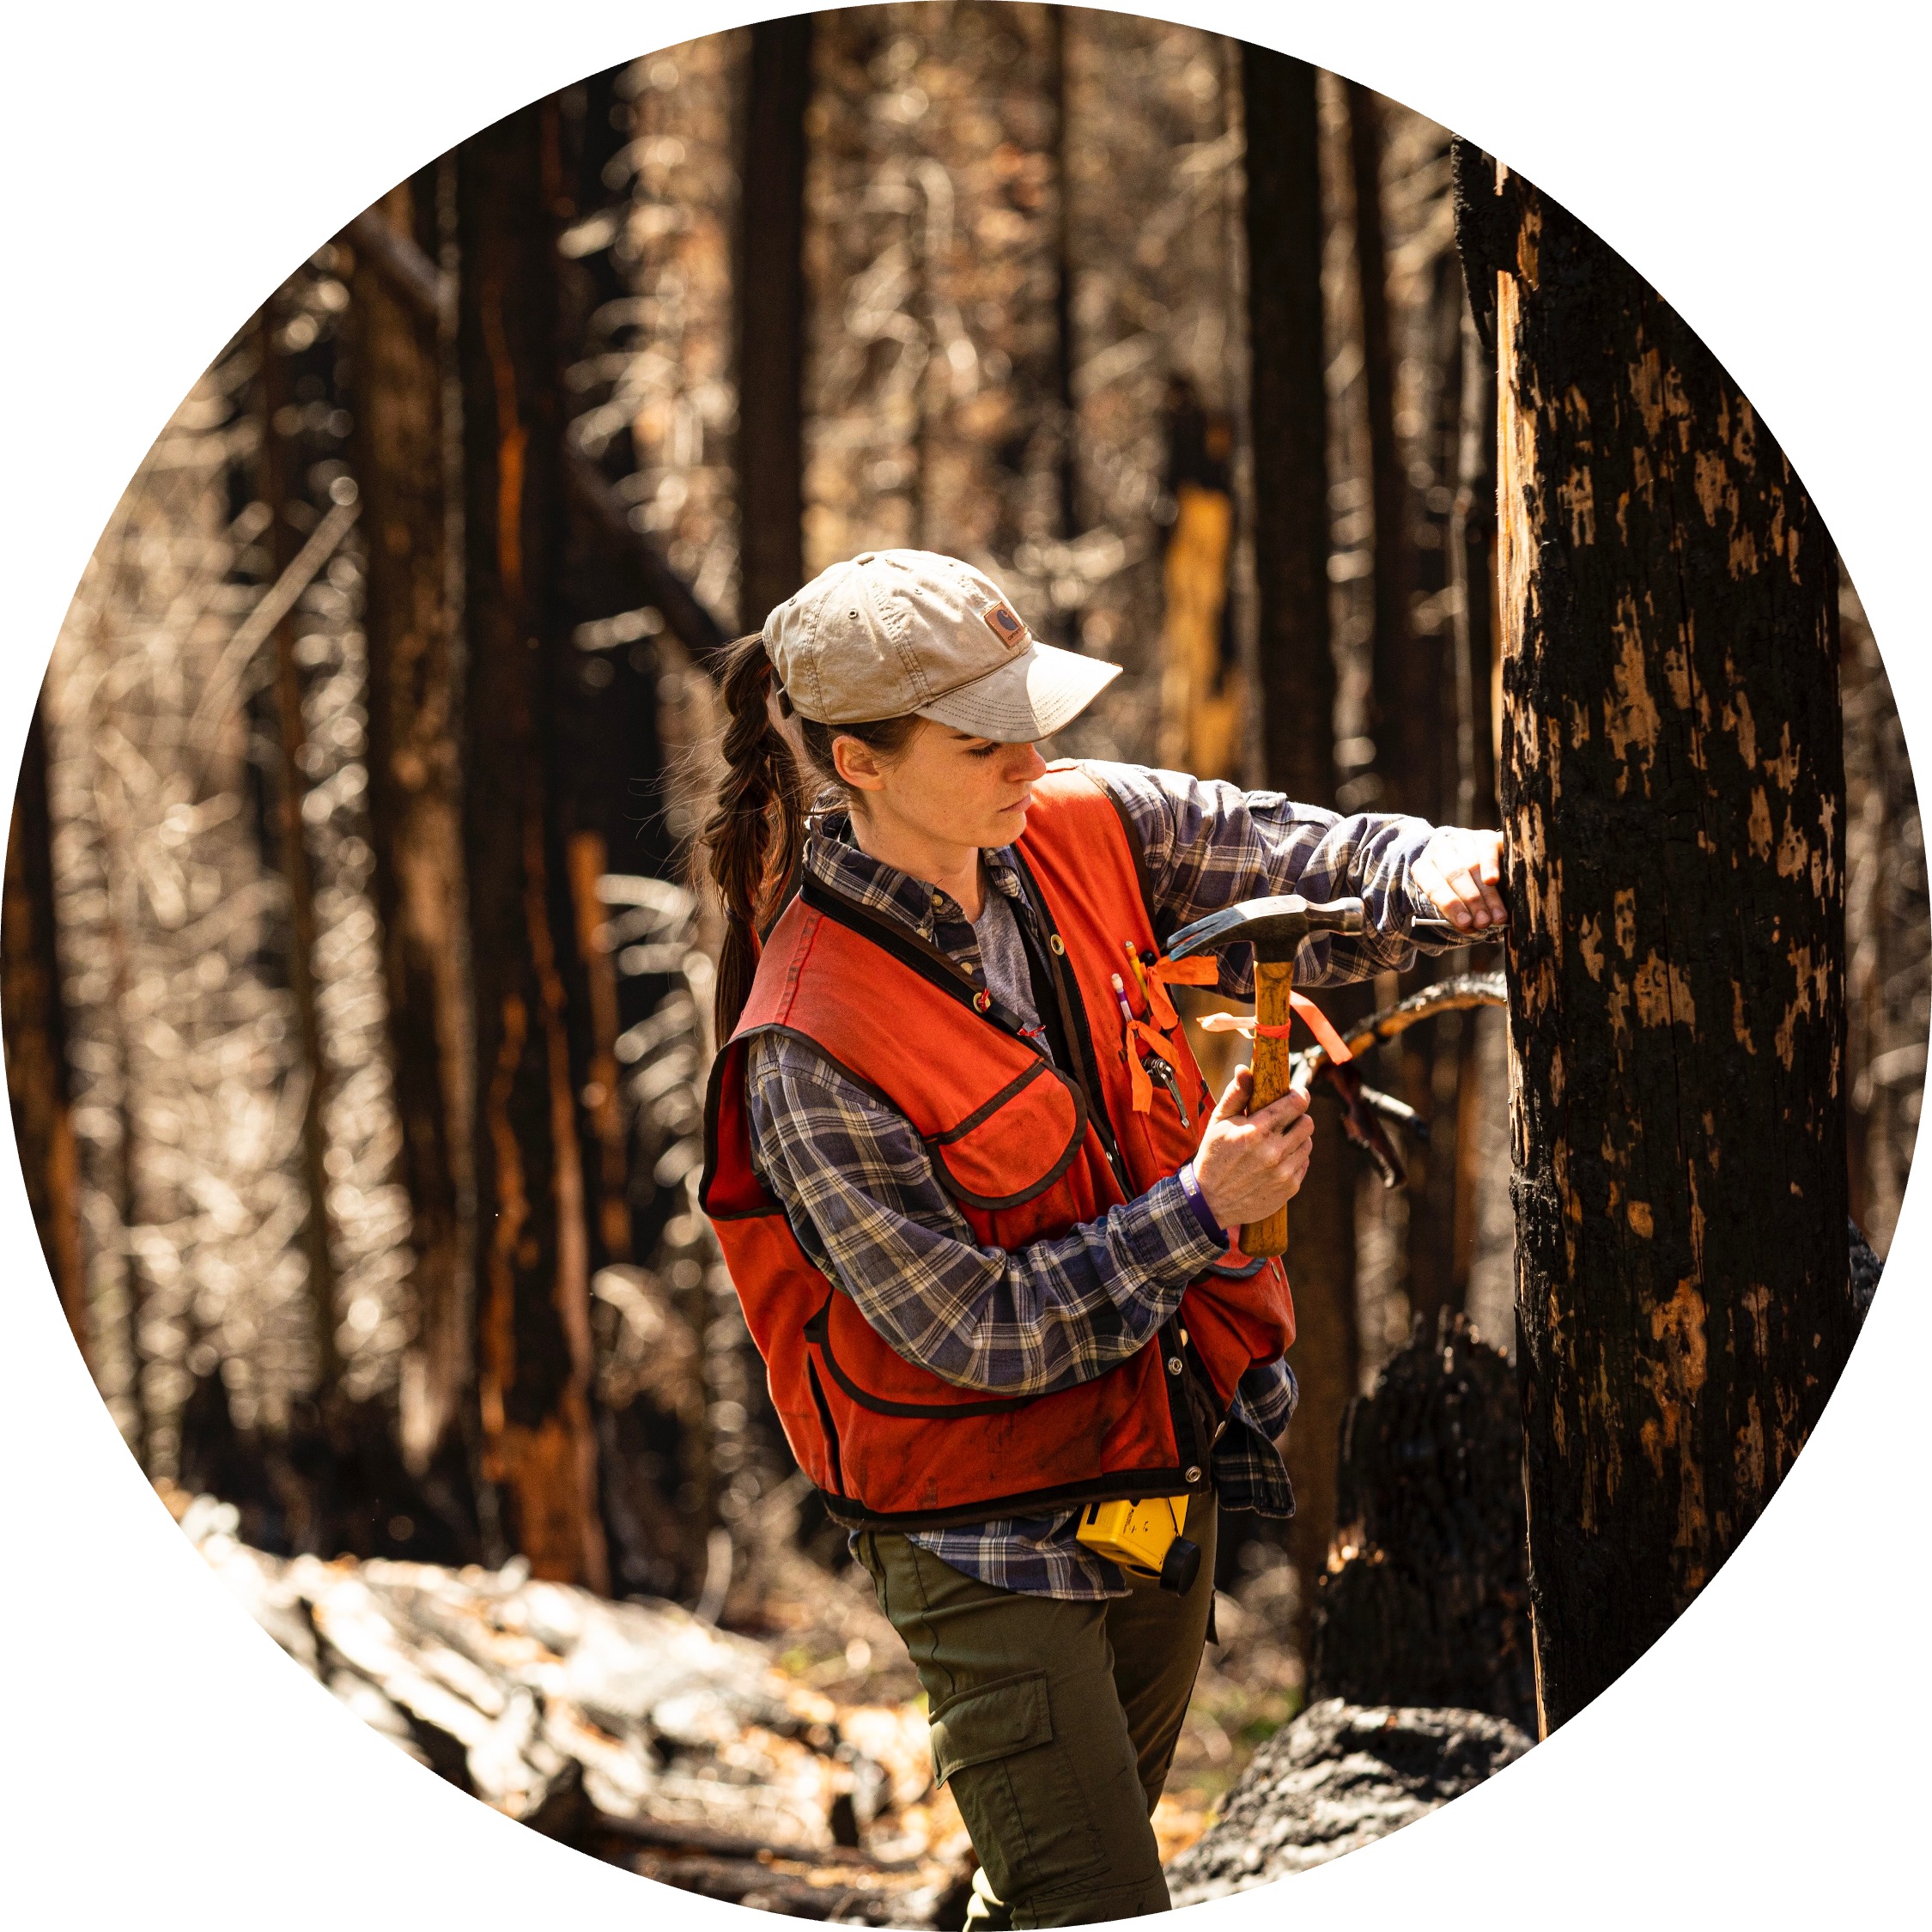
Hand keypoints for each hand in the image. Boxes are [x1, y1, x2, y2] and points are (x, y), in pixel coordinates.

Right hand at [1194, 1068, 1314, 1228]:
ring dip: (1296, 1138)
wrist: (1210, 1201)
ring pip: (1308, 1143)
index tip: (1294, 1094)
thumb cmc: (1213, 1156)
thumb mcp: (1219, 1122)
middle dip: (1297, 1117)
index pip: (1297, 1103)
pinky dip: (1294, 1158)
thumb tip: (1245, 1068)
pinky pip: (1304, 1163)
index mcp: (1256, 1131)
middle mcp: (1274, 1152)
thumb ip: (1236, 1094)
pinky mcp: (1290, 1188)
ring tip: (1277, 1141)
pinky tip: (1276, 1160)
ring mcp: (1284, 1172)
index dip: (1299, 1095)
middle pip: (1307, 1122)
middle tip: (1283, 1120)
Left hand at [1413, 825, 1507, 931]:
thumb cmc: (1457, 888)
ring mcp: (1462, 839)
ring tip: (1497, 915)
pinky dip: (1490, 865)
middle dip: (1471, 901)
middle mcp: (1440, 849)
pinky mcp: (1484, 835)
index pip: (1433, 886)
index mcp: (1424, 867)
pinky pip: (1487, 848)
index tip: (1465, 923)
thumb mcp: (1451, 900)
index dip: (1450, 905)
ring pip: (1472, 865)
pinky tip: (1493, 881)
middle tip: (1484, 922)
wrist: (1471, 858)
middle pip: (1454, 875)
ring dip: (1486, 893)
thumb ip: (1457, 913)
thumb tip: (1471, 926)